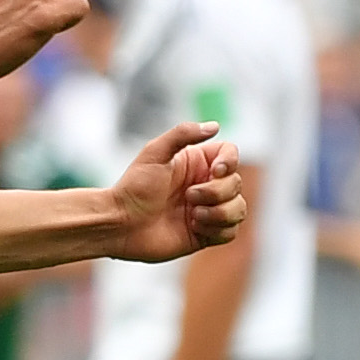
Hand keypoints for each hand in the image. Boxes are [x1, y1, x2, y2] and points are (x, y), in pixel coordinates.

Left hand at [106, 121, 248, 260]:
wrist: (121, 224)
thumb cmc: (133, 188)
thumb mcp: (154, 153)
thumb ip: (182, 134)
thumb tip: (215, 126)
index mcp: (197, 165)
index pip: (230, 156)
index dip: (229, 162)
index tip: (215, 171)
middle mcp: (205, 186)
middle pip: (236, 183)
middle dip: (215, 192)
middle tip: (187, 196)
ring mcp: (207, 210)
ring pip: (238, 208)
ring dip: (219, 212)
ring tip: (192, 215)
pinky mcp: (205, 233)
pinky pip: (230, 231)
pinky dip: (217, 229)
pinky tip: (194, 227)